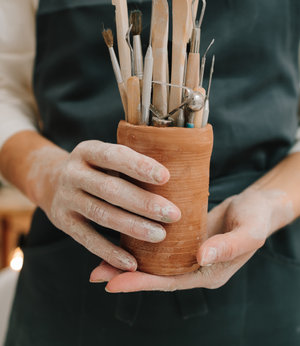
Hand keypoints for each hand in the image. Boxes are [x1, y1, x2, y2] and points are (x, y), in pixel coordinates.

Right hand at [35, 141, 180, 270]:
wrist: (51, 181)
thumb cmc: (95, 168)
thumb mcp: (105, 157)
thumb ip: (129, 164)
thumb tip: (178, 174)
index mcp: (88, 150)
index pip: (115, 156)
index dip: (139, 166)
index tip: (166, 177)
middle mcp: (73, 172)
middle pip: (110, 189)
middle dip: (144, 203)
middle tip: (174, 214)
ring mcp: (65, 198)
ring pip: (101, 215)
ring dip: (132, 227)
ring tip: (160, 235)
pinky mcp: (63, 221)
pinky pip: (87, 239)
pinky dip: (110, 252)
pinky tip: (132, 263)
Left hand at [90, 187, 291, 290]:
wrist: (258, 207)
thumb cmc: (256, 218)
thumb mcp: (248, 232)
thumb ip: (228, 246)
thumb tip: (200, 258)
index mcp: (207, 274)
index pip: (169, 282)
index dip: (141, 283)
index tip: (114, 283)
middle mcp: (193, 268)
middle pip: (155, 275)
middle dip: (125, 275)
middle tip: (95, 274)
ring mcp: (187, 254)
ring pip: (153, 261)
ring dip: (127, 260)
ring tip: (98, 260)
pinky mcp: (183, 239)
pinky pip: (158, 245)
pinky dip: (139, 242)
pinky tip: (121, 233)